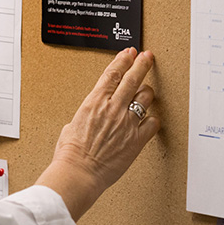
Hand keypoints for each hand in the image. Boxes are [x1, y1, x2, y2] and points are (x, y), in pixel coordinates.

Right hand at [35, 48, 159, 220]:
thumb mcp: (72, 125)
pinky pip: (152, 123)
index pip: (113, 73)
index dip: (123, 60)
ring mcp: (127, 122)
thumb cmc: (71, 153)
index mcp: (95, 101)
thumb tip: (92, 116)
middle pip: (133, 78)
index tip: (129, 52)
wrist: (79, 172)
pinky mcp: (137, 139)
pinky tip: (149, 120)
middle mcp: (113, 108)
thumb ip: (87, 115)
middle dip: (142, 64)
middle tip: (147, 57)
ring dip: (147, 92)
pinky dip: (152, 120)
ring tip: (146, 90)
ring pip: (146, 97)